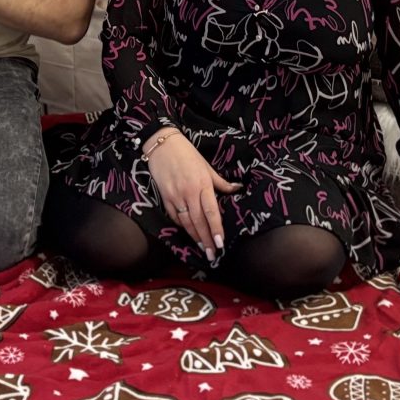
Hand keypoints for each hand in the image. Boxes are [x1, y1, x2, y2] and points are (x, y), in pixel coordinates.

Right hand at [144, 129, 241, 260]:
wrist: (162, 144)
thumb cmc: (187, 153)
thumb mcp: (206, 166)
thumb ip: (221, 182)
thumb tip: (238, 189)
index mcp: (202, 184)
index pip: (211, 212)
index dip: (216, 229)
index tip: (220, 244)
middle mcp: (189, 192)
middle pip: (199, 222)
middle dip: (206, 240)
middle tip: (213, 255)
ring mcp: (175, 196)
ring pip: (186, 222)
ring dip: (195, 237)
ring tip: (203, 249)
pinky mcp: (165, 197)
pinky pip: (175, 216)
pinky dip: (182, 226)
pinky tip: (188, 233)